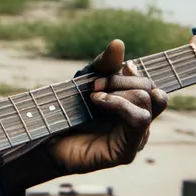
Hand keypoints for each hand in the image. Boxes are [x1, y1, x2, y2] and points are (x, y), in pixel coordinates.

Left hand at [2, 39, 166, 192]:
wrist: (46, 139)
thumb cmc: (68, 111)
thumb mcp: (86, 81)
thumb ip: (104, 64)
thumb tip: (119, 43)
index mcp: (134, 107)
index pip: (149, 84)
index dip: (132, 73)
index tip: (113, 69)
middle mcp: (139, 122)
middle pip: (149, 90)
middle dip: (119, 81)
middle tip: (93, 86)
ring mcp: (135, 139)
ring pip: (147, 102)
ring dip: (118, 92)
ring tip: (93, 96)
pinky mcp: (127, 152)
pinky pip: (138, 120)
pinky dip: (118, 104)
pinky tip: (97, 102)